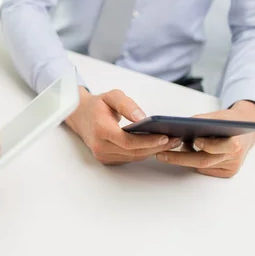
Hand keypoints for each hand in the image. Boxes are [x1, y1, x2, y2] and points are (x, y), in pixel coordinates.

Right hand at [66, 88, 180, 164]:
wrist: (79, 116)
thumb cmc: (97, 105)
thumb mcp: (112, 96)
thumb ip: (127, 105)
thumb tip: (143, 118)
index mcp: (100, 129)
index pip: (127, 141)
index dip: (147, 141)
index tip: (165, 137)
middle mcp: (100, 146)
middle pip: (133, 151)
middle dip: (156, 147)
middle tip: (175, 140)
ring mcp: (102, 155)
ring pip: (133, 157)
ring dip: (152, 151)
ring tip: (170, 142)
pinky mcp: (105, 159)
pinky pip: (128, 158)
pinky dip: (142, 152)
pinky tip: (154, 145)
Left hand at [156, 101, 254, 177]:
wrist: (245, 132)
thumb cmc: (228, 123)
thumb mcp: (217, 117)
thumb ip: (200, 121)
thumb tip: (176, 125)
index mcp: (236, 142)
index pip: (221, 147)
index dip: (207, 145)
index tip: (193, 141)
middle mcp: (234, 157)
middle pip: (204, 160)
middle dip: (180, 158)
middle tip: (161, 155)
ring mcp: (231, 167)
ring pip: (201, 165)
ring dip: (184, 158)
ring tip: (168, 152)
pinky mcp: (226, 172)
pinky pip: (205, 169)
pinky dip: (193, 161)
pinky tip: (185, 153)